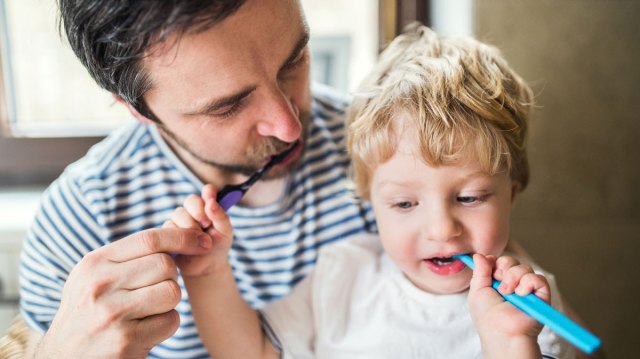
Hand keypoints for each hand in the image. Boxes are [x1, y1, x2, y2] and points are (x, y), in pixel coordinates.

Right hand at [36, 227, 212, 357]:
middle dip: (171, 276)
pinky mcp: (126, 340)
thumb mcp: (94, 277)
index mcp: (94, 263)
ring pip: (172, 292)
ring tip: (149, 310)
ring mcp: (112, 314)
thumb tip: (181, 235)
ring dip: (169, 302)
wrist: (64, 357)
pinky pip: (171, 321)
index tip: (202, 241)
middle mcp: (100, 285)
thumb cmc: (88, 311)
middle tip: (156, 288)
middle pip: (165, 265)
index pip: (149, 239)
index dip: (182, 237)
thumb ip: (128, 257)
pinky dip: (166, 325)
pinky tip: (146, 330)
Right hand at [163, 184, 233, 277]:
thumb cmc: (218, 247)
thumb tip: (211, 202)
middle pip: (191, 200)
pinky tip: (187, 246)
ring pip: (179, 214)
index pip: (208, 191)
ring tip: (199, 241)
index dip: (209, 194)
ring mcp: (179, 220)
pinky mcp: (168, 231)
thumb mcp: (225, 232)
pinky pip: (169, 227)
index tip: (211, 203)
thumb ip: (220, 215)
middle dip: (199, 212)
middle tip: (207, 225)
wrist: (206, 266)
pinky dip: (179, 236)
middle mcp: (193, 210)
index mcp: (208, 206)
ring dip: (190, 227)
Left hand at [468, 254, 549, 357]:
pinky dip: (528, 283)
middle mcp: (513, 284)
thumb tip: (479, 255)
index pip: (498, 261)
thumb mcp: (477, 291)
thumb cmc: (487, 316)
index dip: (494, 262)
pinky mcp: (541, 295)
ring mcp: (527, 289)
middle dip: (503, 268)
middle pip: (511, 260)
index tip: (490, 271)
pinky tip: (521, 294)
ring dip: (514, 277)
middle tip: (499, 284)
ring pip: (524, 267)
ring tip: (509, 293)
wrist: (502, 331)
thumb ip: (479, 271)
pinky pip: (538, 278)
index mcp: (497, 282)